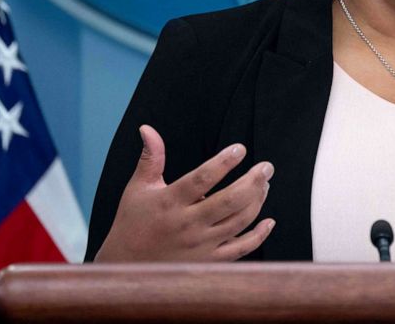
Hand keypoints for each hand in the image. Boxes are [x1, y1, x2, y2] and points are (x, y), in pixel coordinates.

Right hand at [95, 125, 275, 261]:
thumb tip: (147, 128)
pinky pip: (240, 249)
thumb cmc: (132, 222)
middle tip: (266, 167)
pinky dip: (258, 235)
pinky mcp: (208, 262)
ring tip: (264, 184)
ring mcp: (200, 245)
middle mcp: (188, 224)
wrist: (126, 266)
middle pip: (229, 200)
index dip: (224, 162)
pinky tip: (268, 221)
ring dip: (257, 201)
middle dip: (253, 181)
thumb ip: (150, 157)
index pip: (203, 178)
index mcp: (170, 202)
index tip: (240, 149)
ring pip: (239, 221)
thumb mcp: (138, 187)